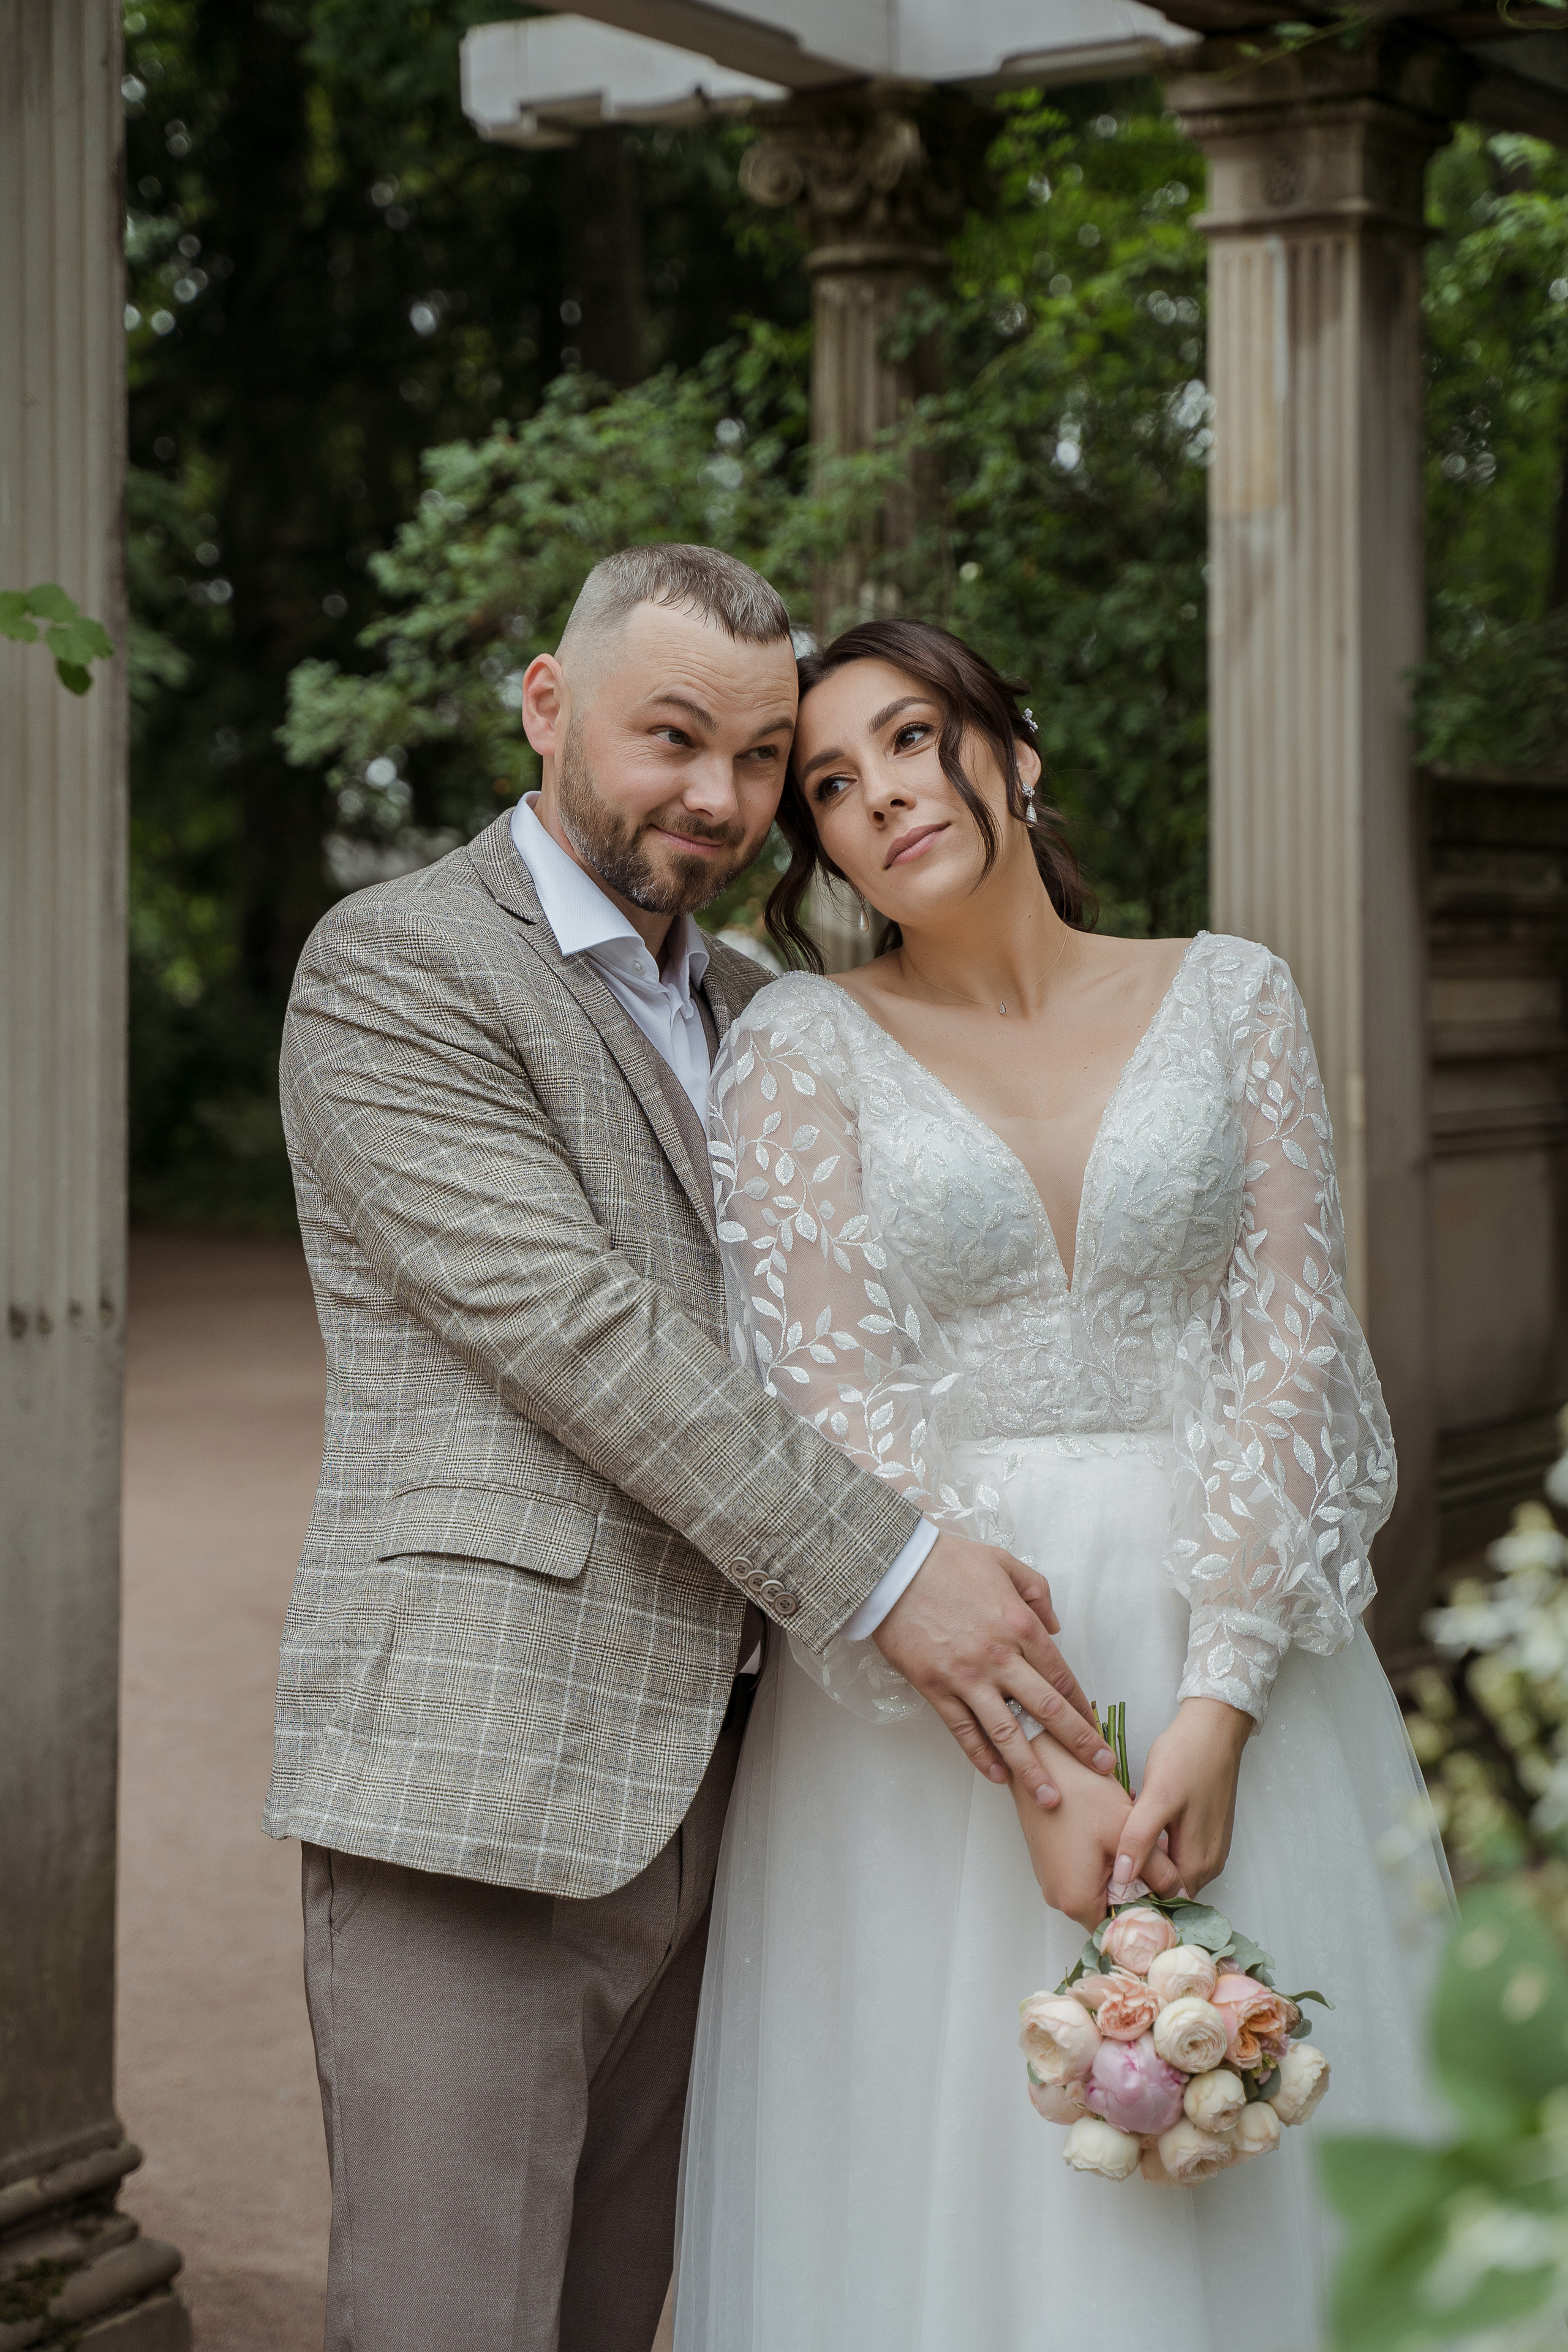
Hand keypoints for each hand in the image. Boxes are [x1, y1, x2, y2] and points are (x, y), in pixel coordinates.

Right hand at [872, 1530, 1115, 1806]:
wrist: (892, 1567)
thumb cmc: (947, 1561)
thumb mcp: (1004, 1562)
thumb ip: (1037, 1592)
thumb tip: (1054, 1626)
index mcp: (1021, 1626)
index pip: (1062, 1678)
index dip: (1082, 1708)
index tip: (1098, 1731)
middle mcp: (1000, 1658)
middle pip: (1046, 1711)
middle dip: (1078, 1744)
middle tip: (1101, 1770)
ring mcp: (967, 1677)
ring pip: (1007, 1732)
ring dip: (1032, 1769)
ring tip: (1051, 1798)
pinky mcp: (936, 1688)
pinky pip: (963, 1730)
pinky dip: (981, 1756)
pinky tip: (998, 1776)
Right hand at [1010, 1734, 1183, 1930]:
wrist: (1042, 1762)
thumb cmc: (1079, 1794)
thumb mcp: (1127, 1831)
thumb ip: (1159, 1871)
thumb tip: (1182, 1895)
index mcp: (1077, 1901)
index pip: (1123, 1930)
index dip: (1150, 1916)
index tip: (1168, 1893)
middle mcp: (1059, 1899)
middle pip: (1111, 1910)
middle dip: (1137, 1888)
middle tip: (1154, 1860)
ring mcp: (1052, 1881)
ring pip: (1099, 1890)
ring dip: (1122, 1872)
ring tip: (1133, 1839)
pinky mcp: (1051, 1864)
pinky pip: (1085, 1875)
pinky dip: (1105, 1862)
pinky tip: (1113, 1833)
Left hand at [1108, 1698, 1252, 1902]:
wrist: (1213, 1728)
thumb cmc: (1187, 1757)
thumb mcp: (1158, 1796)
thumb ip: (1140, 1839)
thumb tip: (1121, 1879)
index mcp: (1198, 1863)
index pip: (1166, 1905)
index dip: (1135, 1902)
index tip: (1103, 1893)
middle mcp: (1208, 1864)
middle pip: (1168, 1892)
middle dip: (1137, 1883)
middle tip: (1101, 1867)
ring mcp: (1208, 1848)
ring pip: (1170, 1872)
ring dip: (1144, 1864)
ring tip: (1112, 1848)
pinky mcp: (1203, 1832)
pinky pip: (1175, 1853)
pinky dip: (1154, 1848)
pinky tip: (1133, 1830)